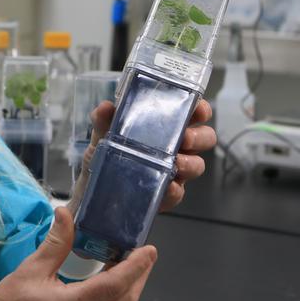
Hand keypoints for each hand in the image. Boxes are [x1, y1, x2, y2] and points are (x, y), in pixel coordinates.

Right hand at [0, 207, 156, 300]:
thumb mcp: (30, 270)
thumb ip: (55, 244)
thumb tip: (66, 214)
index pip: (114, 287)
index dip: (135, 267)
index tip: (149, 250)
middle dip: (140, 278)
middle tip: (145, 255)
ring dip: (127, 288)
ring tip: (129, 264)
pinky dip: (113, 296)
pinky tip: (107, 281)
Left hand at [81, 98, 215, 211]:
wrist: (94, 185)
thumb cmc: (107, 151)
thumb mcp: (102, 132)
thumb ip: (103, 119)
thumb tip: (106, 107)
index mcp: (166, 125)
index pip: (193, 113)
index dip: (201, 110)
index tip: (199, 110)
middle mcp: (176, 146)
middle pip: (205, 138)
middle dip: (199, 137)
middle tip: (184, 138)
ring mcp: (174, 170)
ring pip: (197, 165)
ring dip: (190, 163)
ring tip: (176, 163)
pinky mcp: (166, 193)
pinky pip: (178, 193)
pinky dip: (175, 190)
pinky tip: (168, 187)